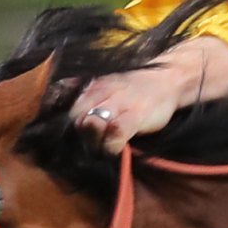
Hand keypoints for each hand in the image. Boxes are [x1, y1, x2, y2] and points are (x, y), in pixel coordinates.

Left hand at [67, 37, 227, 158]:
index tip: (75, 138)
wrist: (170, 78)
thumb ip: (84, 94)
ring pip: (90, 125)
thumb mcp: (107, 84)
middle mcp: (100, 91)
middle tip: (91, 147)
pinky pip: (114, 134)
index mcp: (91, 85)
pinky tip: (116, 150)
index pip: (67, 108)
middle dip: (79, 137)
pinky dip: (111, 146)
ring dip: (93, 143)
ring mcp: (118, 102)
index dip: (69, 127)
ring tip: (102, 149)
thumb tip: (57, 103)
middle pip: (75, 119)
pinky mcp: (135, 115)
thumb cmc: (137, 87)